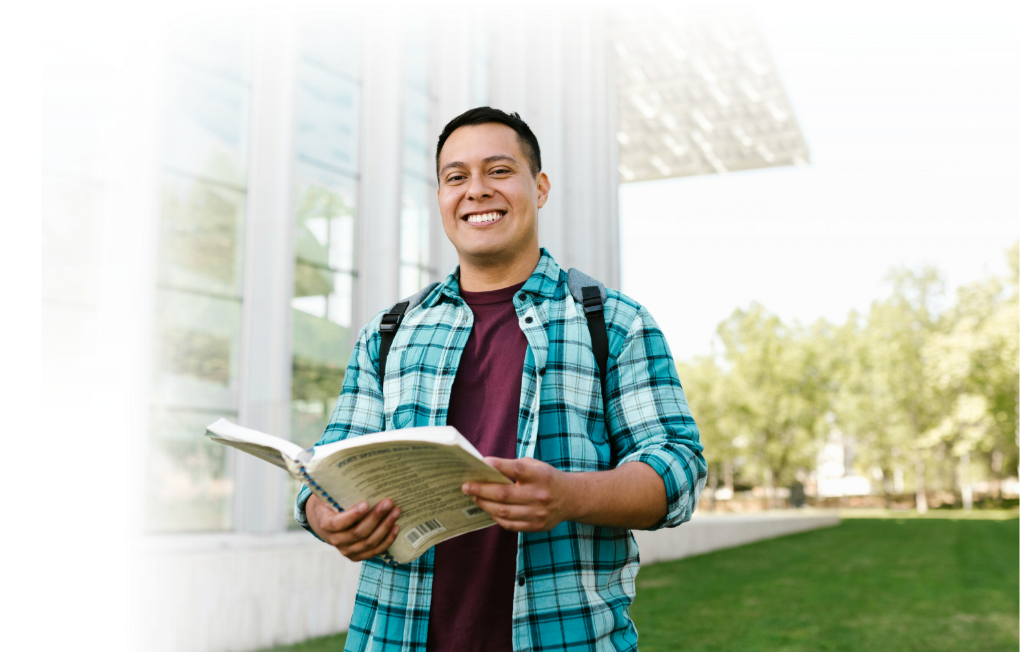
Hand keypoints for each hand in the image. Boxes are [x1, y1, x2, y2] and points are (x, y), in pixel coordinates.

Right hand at [306, 493, 401, 561]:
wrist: (326, 522)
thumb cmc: (331, 503)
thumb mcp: (328, 493)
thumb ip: (336, 485)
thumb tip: (348, 466)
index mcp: (325, 523)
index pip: (338, 523)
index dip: (352, 515)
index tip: (366, 503)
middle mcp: (335, 540)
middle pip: (358, 533)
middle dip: (376, 517)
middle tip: (389, 502)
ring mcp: (347, 550)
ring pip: (369, 542)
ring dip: (385, 527)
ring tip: (396, 512)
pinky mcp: (357, 555)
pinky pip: (374, 551)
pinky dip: (387, 540)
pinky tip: (396, 527)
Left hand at [461, 457, 576, 531]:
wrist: (571, 498)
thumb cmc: (546, 478)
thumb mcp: (535, 466)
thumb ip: (513, 467)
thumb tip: (485, 470)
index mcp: (540, 476)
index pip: (517, 470)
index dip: (499, 466)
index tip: (482, 462)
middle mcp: (540, 495)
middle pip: (504, 494)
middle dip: (481, 490)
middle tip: (466, 486)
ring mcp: (538, 513)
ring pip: (504, 512)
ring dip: (485, 504)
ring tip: (474, 497)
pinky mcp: (536, 526)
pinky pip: (510, 524)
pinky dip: (496, 517)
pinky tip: (488, 509)